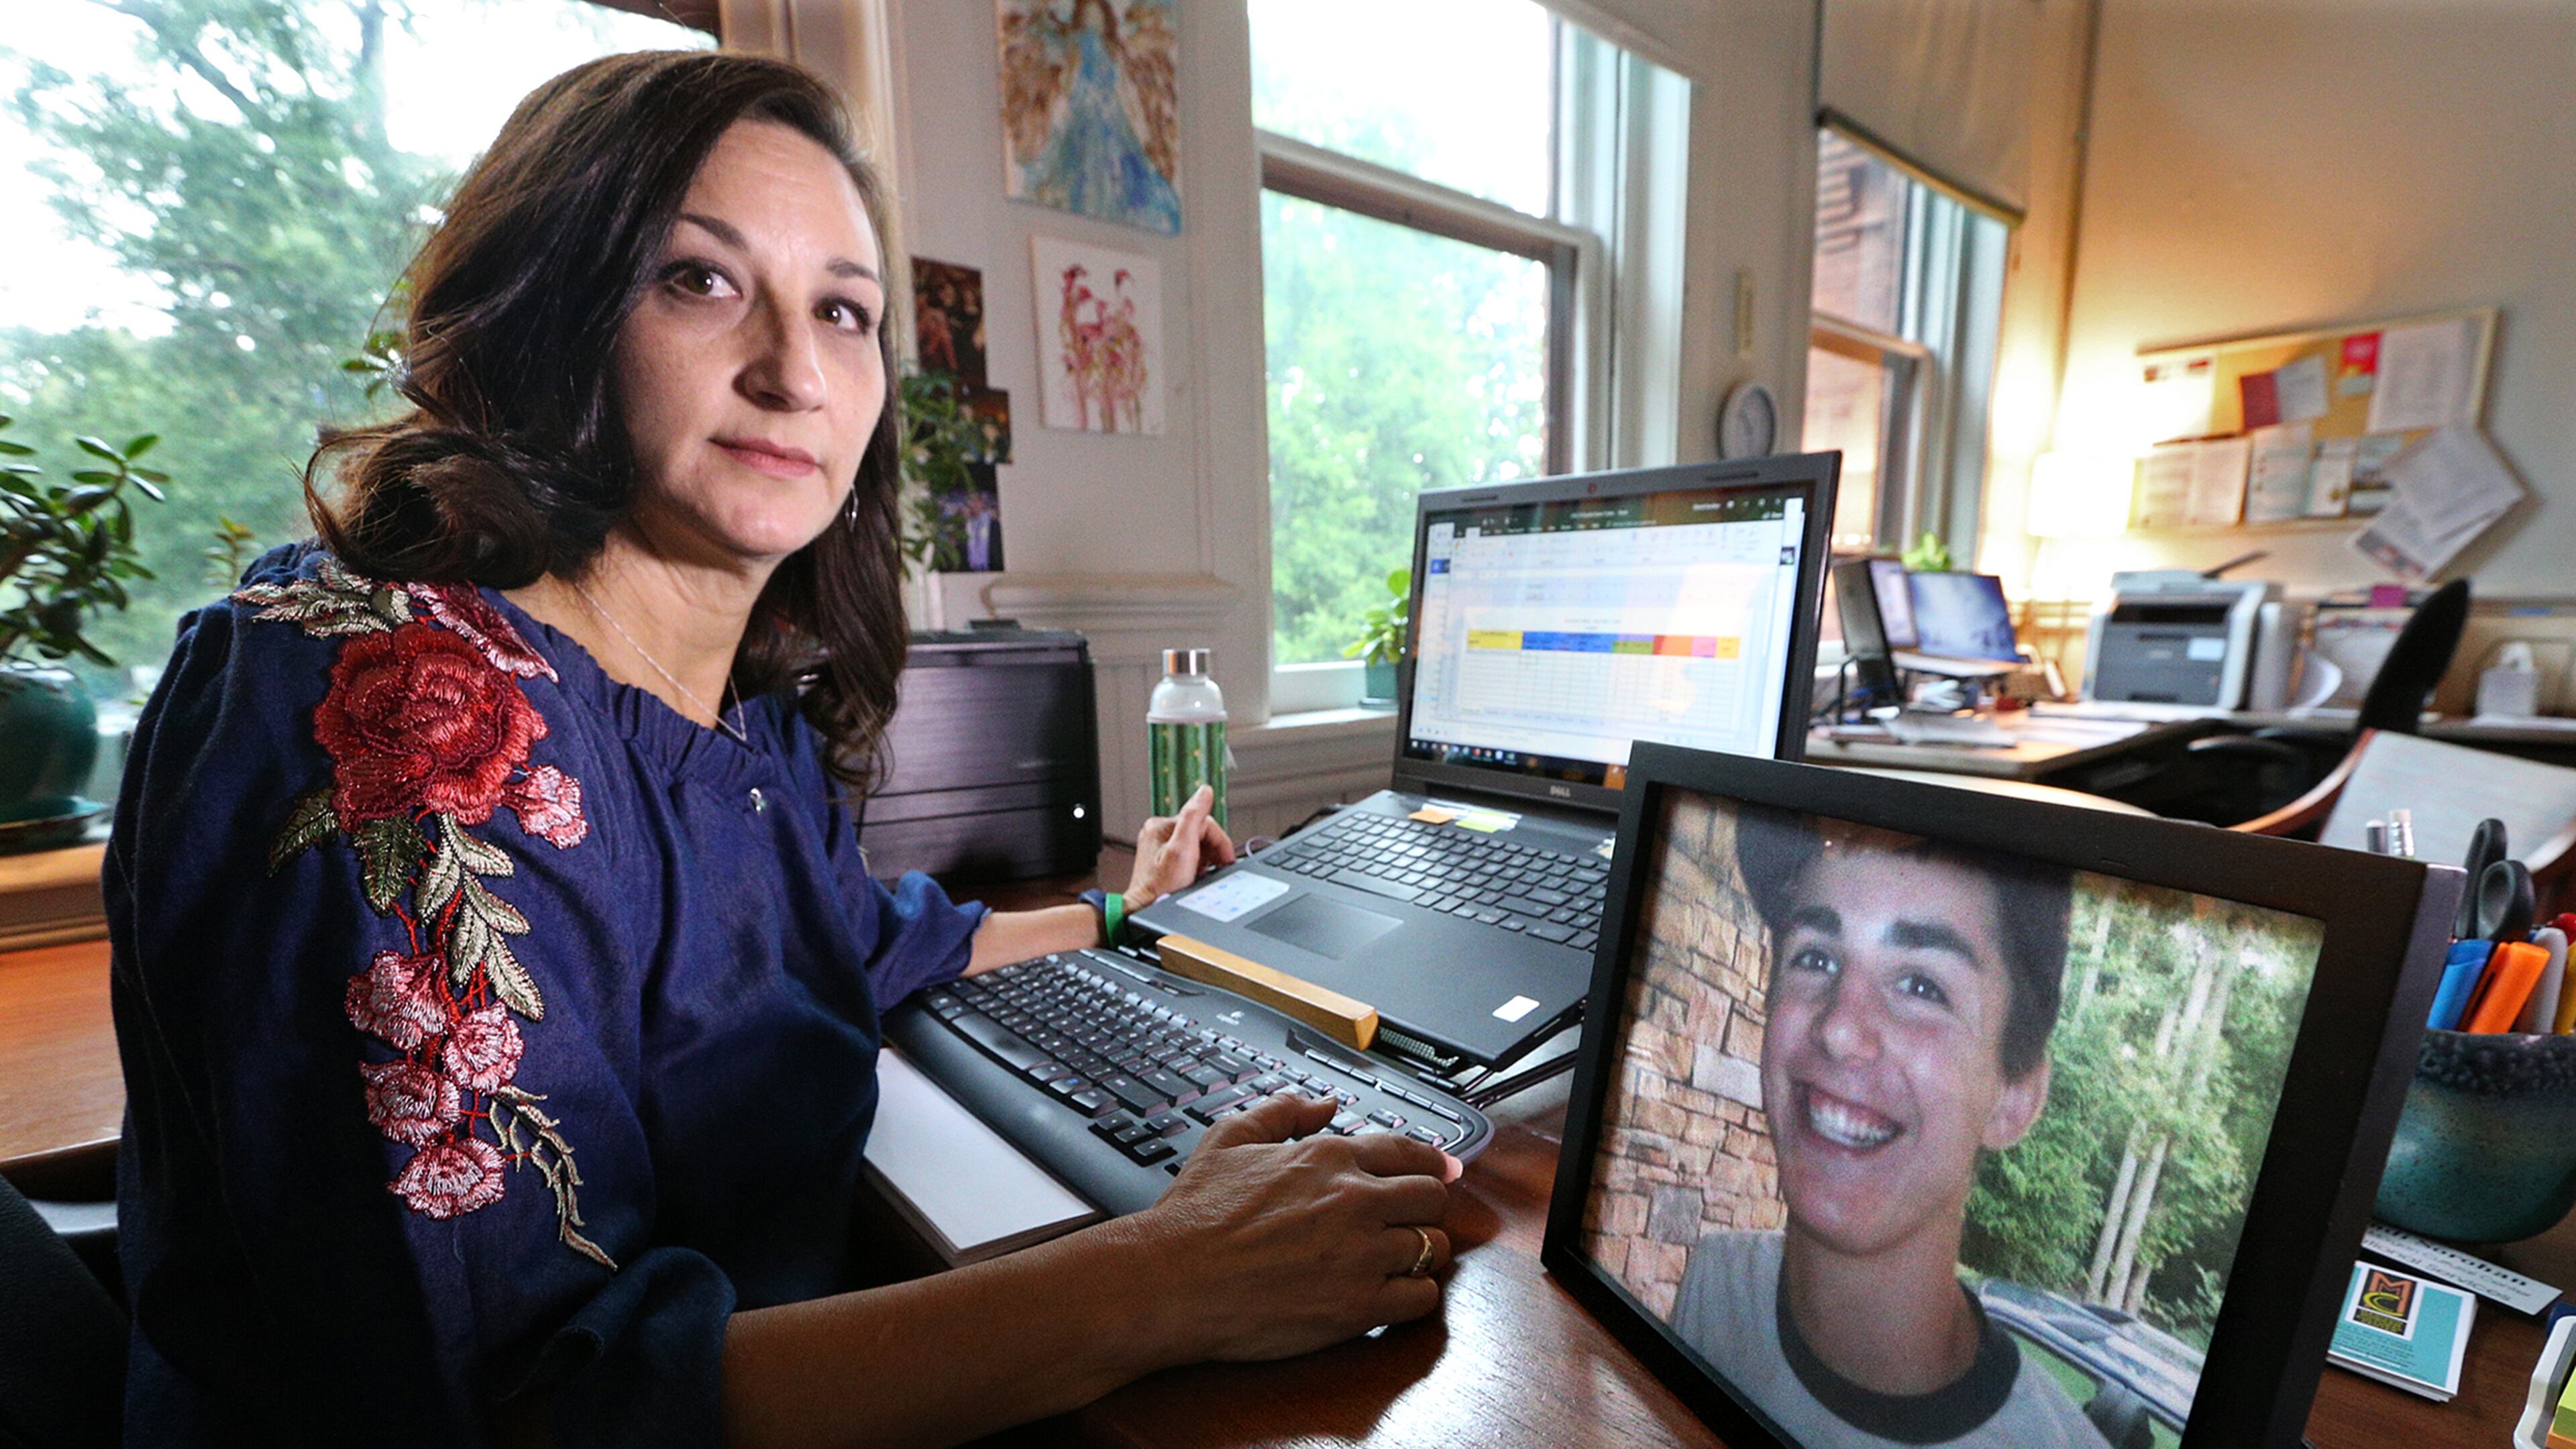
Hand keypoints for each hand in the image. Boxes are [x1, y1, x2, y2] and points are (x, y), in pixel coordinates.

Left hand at [1124, 784, 1235, 911]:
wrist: (1147, 911)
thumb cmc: (1161, 888)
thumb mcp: (1182, 850)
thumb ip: (1193, 817)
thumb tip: (1205, 790)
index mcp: (1161, 825)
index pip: (1202, 822)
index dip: (1219, 840)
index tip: (1226, 859)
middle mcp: (1158, 832)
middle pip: (1200, 832)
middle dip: (1212, 850)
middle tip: (1217, 868)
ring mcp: (1160, 846)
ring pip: (1196, 844)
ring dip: (1206, 858)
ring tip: (1204, 873)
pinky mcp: (1163, 860)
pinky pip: (1189, 855)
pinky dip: (1198, 864)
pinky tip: (1197, 875)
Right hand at [1131, 1092, 1460, 1362]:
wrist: (1172, 1279)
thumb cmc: (1194, 1215)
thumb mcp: (1229, 1137)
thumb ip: (1283, 1110)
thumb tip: (1324, 1103)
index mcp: (1328, 1157)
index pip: (1409, 1152)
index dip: (1431, 1163)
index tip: (1442, 1172)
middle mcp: (1354, 1200)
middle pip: (1432, 1197)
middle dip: (1429, 1207)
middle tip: (1416, 1219)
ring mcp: (1361, 1254)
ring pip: (1434, 1247)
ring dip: (1423, 1252)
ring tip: (1403, 1259)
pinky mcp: (1359, 1306)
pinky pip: (1421, 1298)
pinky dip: (1416, 1296)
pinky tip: (1395, 1294)